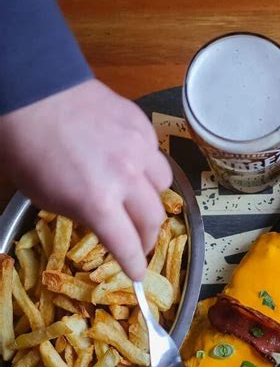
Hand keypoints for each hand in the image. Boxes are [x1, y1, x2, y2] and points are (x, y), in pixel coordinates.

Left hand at [0, 79, 171, 279]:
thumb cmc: (27, 149)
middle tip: (140, 242)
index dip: (134, 265)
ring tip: (139, 197)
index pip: (128, 245)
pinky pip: (155, 153)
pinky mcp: (141, 125)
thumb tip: (103, 220)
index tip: (138, 275)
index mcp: (98, 202)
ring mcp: (138, 148)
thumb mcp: (47, 197)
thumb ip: (83, 213)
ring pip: (163, 184)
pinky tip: (130, 162)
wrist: (30, 91)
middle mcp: (126, 178)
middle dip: (147, 237)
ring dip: (152, 197)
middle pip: (153, 219)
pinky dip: (146, 164)